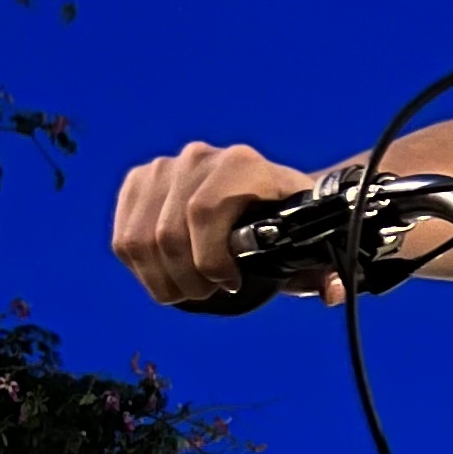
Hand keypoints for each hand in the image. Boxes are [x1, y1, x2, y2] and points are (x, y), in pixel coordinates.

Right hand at [111, 140, 315, 306]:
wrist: (264, 189)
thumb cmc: (286, 221)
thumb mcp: (309, 242)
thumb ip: (323, 270)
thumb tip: (329, 292)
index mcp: (243, 165)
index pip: (205, 211)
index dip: (211, 259)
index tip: (230, 285)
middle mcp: (199, 158)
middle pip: (169, 232)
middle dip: (187, 279)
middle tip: (205, 295)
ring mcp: (165, 167)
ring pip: (140, 237)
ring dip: (160, 278)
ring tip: (185, 292)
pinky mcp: (140, 182)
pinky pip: (123, 233)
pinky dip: (139, 266)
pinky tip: (163, 277)